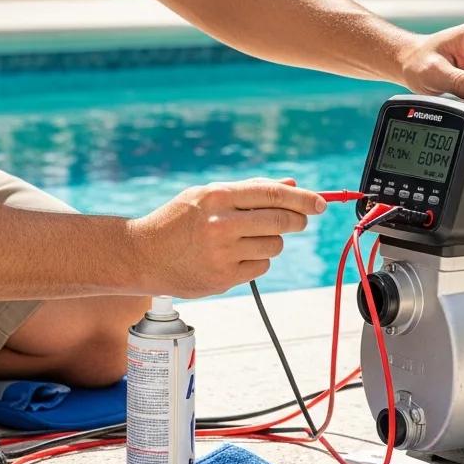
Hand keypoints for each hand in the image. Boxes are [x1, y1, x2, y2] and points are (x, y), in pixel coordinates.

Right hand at [126, 178, 325, 297]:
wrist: (142, 254)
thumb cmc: (178, 219)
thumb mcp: (207, 195)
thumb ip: (249, 189)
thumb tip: (291, 185)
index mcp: (218, 196)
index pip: (272, 194)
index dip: (303, 198)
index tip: (321, 202)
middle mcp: (221, 224)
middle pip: (280, 221)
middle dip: (298, 220)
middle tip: (300, 220)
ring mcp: (222, 253)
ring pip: (273, 246)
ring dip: (271, 241)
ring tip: (247, 238)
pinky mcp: (223, 278)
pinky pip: (260, 267)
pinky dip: (256, 261)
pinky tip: (235, 255)